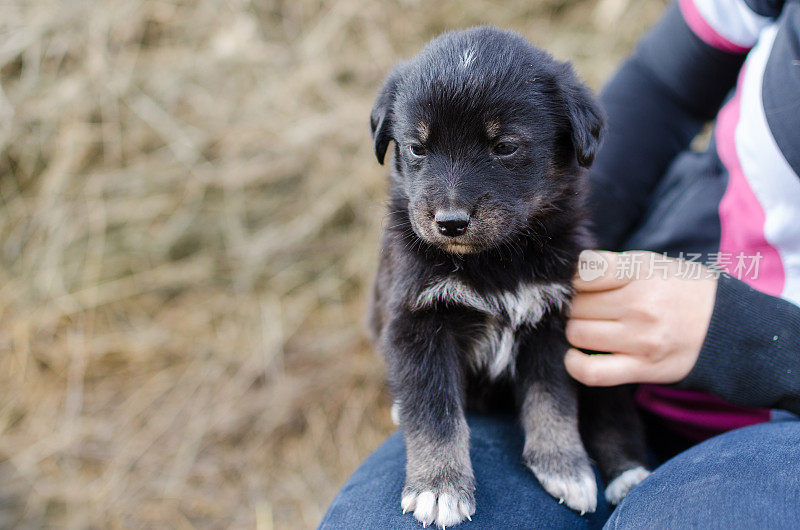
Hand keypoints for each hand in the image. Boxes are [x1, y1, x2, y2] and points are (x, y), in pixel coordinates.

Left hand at [564, 250, 716, 385]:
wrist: (724, 326)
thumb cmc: (677, 290)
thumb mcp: (649, 264)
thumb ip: (608, 266)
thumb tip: (565, 275)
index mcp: (640, 272)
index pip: (583, 272)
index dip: (570, 280)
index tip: (577, 285)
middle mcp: (640, 305)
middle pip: (575, 306)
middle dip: (573, 307)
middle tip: (587, 309)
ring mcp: (641, 339)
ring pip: (577, 334)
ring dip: (576, 332)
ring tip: (590, 327)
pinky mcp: (642, 368)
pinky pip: (591, 371)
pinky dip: (574, 364)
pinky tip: (576, 355)